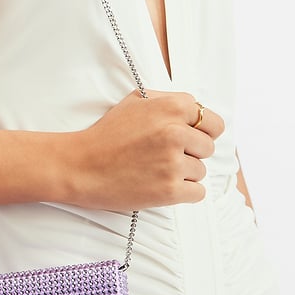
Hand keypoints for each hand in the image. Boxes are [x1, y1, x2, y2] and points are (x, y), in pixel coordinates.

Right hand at [73, 89, 225, 211]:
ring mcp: (173, 163)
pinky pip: (198, 193)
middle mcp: (176, 133)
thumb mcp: (135, 102)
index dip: (202, 132)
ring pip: (201, 171)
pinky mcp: (169, 190)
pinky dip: (183, 193)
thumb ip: (168, 101)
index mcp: (172, 108)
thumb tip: (197, 111)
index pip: (214, 123)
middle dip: (191, 153)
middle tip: (164, 156)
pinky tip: (162, 186)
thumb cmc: (106, 134)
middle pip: (208, 148)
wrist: (79, 166)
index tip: (188, 139)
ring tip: (155, 171)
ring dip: (183, 174)